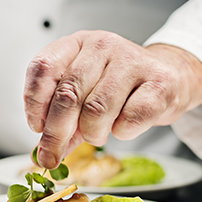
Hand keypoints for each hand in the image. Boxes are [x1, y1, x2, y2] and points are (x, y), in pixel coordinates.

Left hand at [24, 30, 201, 168]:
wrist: (168, 77)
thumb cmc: (118, 88)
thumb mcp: (83, 95)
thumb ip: (62, 121)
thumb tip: (43, 154)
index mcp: (76, 44)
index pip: (43, 68)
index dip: (33, 103)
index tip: (36, 127)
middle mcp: (102, 46)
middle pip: (67, 95)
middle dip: (55, 135)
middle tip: (52, 156)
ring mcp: (132, 61)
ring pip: (96, 111)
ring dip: (93, 134)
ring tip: (99, 132)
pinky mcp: (159, 82)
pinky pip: (128, 121)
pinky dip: (121, 133)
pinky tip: (124, 125)